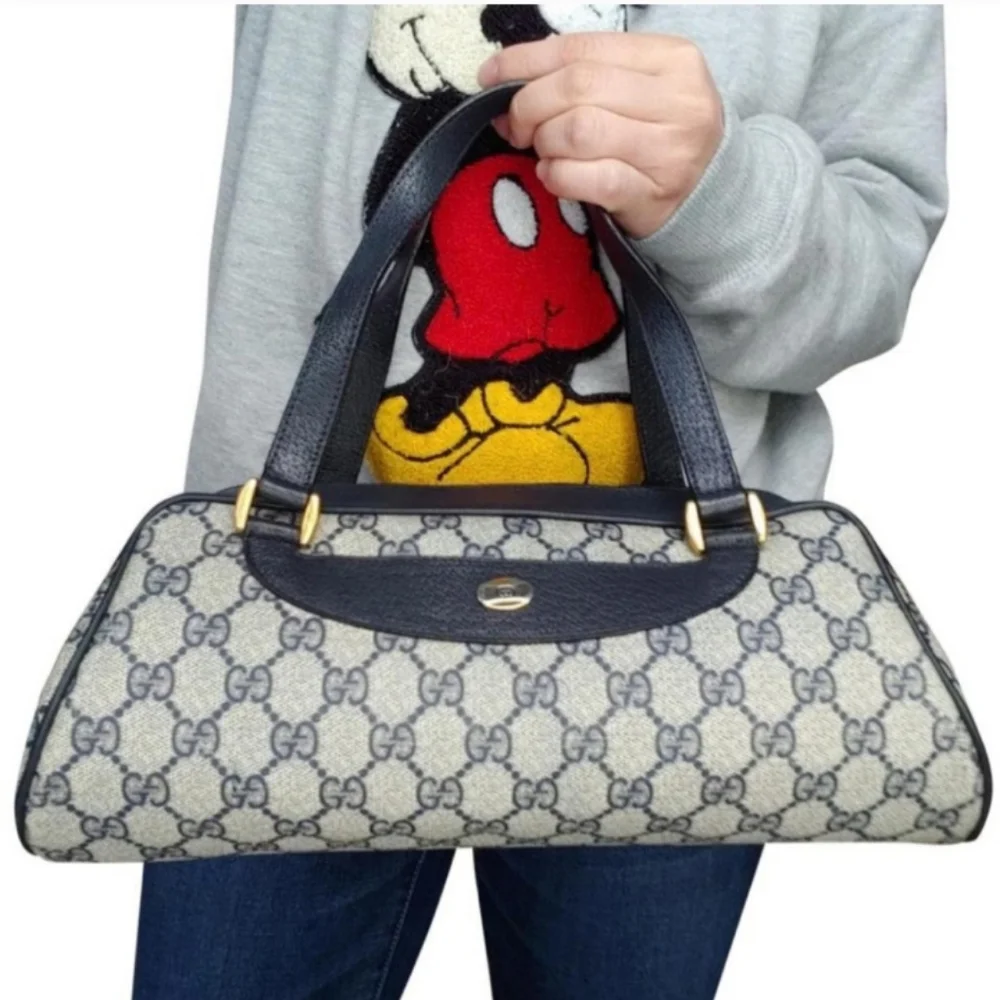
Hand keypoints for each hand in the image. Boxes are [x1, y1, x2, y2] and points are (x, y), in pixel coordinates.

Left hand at [478, 33, 723, 238]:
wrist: (712, 194)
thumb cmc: (662, 135)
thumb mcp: (640, 88)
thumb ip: (587, 75)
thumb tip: (508, 79)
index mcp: (672, 58)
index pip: (582, 49)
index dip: (525, 62)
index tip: (490, 78)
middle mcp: (677, 101)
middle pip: (578, 87)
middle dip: (530, 106)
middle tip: (517, 126)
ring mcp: (668, 152)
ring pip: (580, 131)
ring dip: (545, 143)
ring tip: (543, 151)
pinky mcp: (652, 195)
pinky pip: (589, 179)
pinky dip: (558, 176)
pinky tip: (554, 176)